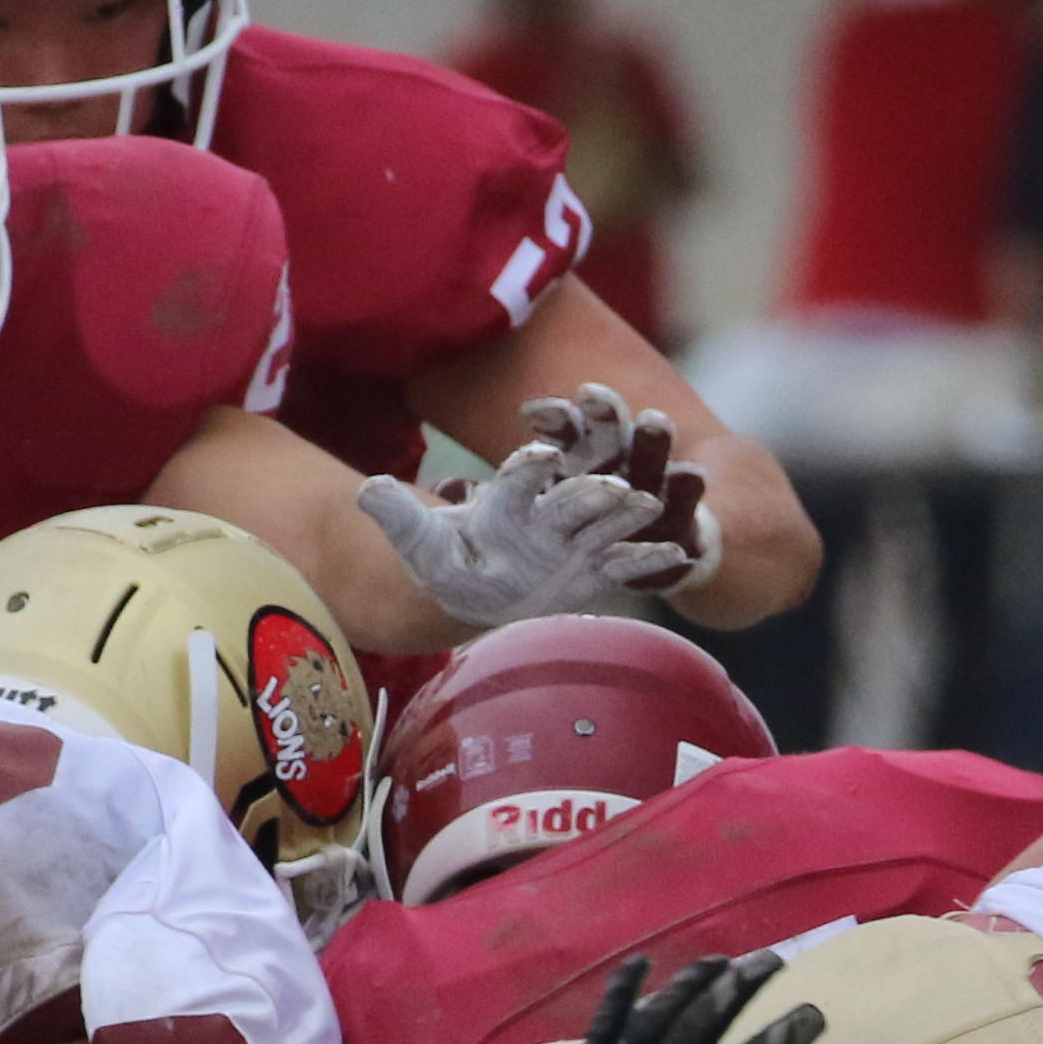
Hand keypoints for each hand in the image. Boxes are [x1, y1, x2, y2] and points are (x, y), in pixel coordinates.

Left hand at [357, 382, 716, 626]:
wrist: (473, 588)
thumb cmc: (446, 562)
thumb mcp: (418, 544)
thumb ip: (399, 515)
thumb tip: (366, 491)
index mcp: (508, 499)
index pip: (521, 476)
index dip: (528, 466)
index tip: (538, 455)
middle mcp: (547, 513)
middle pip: (572, 495)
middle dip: (590, 489)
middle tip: (609, 483)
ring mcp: (574, 541)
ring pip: (606, 523)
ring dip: (627, 514)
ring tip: (649, 505)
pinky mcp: (593, 569)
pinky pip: (624, 564)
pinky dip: (648, 561)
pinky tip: (676, 557)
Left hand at [496, 951, 822, 1043]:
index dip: (780, 1042)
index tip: (814, 1015)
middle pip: (699, 1026)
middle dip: (737, 990)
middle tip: (772, 962)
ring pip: (655, 1016)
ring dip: (689, 984)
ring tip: (722, 961)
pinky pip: (603, 1025)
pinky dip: (620, 993)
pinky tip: (639, 963)